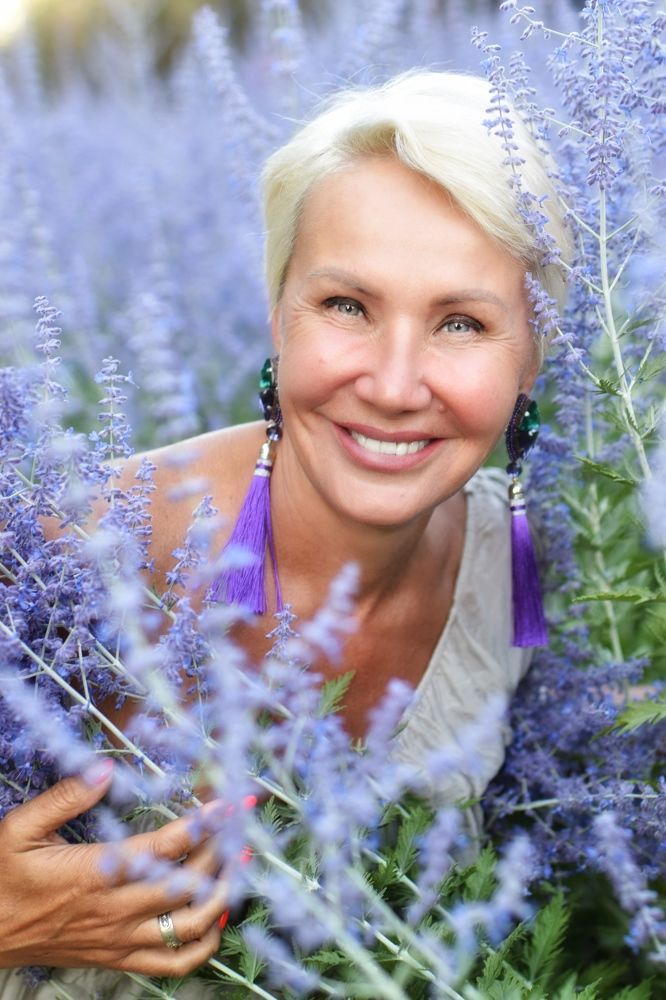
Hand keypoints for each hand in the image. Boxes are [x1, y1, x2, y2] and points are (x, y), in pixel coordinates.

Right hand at [0, 761, 227, 975]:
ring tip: (238, 865)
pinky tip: (216, 919)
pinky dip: (203, 945)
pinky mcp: (119, 957)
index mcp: (94, 874)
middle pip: (186, 883)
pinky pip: (173, 963)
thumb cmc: (1, 879)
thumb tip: (105, 770)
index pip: (162, 848)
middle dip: (220, 853)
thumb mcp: (20, 830)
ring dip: (222, 895)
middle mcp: (114, 909)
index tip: (226, 805)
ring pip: (189, 924)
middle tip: (241, 827)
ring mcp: (120, 938)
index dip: (201, 825)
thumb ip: (64, 798)